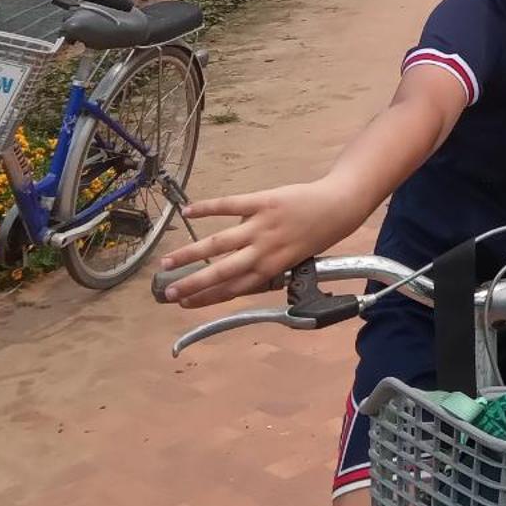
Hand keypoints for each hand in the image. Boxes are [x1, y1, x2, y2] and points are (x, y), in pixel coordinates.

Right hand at [157, 180, 361, 309]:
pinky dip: (206, 208)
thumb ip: (265, 265)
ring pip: (218, 243)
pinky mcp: (262, 202)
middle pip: (220, 272)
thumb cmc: (315, 234)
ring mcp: (261, 226)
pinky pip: (229, 205)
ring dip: (190, 253)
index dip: (207, 298)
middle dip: (192, 284)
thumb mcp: (293, 260)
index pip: (232, 289)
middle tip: (168, 293)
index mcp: (271, 269)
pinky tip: (187, 211)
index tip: (185, 304)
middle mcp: (263, 251)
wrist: (338, 206)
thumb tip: (236, 269)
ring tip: (167, 261)